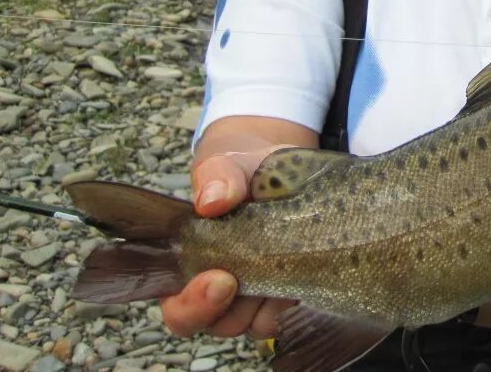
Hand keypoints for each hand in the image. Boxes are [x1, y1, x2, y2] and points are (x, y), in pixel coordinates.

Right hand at [159, 149, 294, 338]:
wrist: (277, 172)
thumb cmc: (241, 174)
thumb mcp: (228, 167)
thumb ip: (217, 178)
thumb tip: (211, 201)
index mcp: (190, 272)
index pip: (180, 310)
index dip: (193, 305)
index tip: (220, 279)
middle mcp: (220, 295)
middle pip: (221, 324)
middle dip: (235, 307)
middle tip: (252, 275)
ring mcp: (258, 299)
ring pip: (260, 323)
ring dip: (271, 299)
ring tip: (287, 260)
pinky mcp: (291, 294)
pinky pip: (295, 313)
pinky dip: (301, 296)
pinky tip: (310, 268)